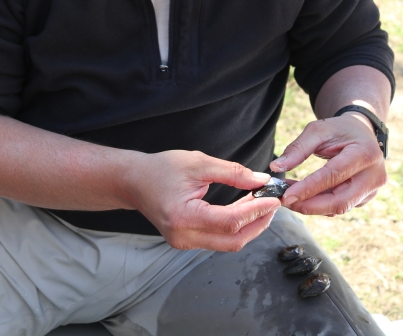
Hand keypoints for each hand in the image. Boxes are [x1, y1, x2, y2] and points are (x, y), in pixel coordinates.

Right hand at [125, 150, 279, 250]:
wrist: (133, 180)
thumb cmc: (161, 168)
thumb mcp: (198, 163)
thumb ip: (231, 172)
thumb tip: (260, 180)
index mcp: (184, 217)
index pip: (230, 221)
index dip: (256, 211)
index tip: (274, 198)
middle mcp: (184, 238)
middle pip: (233, 240)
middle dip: (258, 222)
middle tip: (273, 203)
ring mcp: (184, 244)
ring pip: (228, 243)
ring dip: (249, 225)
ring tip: (262, 203)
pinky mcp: (187, 242)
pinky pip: (218, 239)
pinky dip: (235, 226)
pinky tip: (245, 209)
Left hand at [270, 113, 386, 215]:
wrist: (360, 132)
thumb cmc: (338, 129)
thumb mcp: (317, 130)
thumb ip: (297, 149)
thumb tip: (276, 167)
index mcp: (365, 153)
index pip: (334, 175)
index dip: (309, 188)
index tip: (286, 195)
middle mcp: (374, 175)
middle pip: (340, 201)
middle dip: (310, 205)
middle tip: (285, 201)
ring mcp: (372, 190)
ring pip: (340, 207)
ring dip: (312, 206)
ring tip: (290, 198)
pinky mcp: (366, 198)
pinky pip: (341, 206)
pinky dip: (320, 205)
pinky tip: (303, 198)